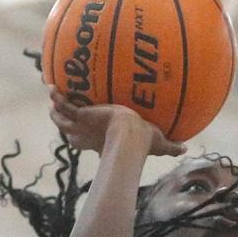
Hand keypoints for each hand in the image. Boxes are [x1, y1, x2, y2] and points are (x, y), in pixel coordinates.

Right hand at [49, 89, 186, 156]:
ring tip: (52, 96)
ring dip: (55, 110)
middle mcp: (88, 135)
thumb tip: (186, 149)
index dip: (83, 137)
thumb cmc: (143, 143)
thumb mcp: (158, 143)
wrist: (130, 137)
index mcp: (100, 142)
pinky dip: (58, 98)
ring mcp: (82, 126)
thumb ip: (171, 146)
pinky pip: (64, 106)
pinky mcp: (81, 116)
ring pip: (61, 120)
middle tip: (59, 111)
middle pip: (69, 132)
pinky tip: (52, 87)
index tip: (81, 131)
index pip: (87, 140)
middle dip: (63, 122)